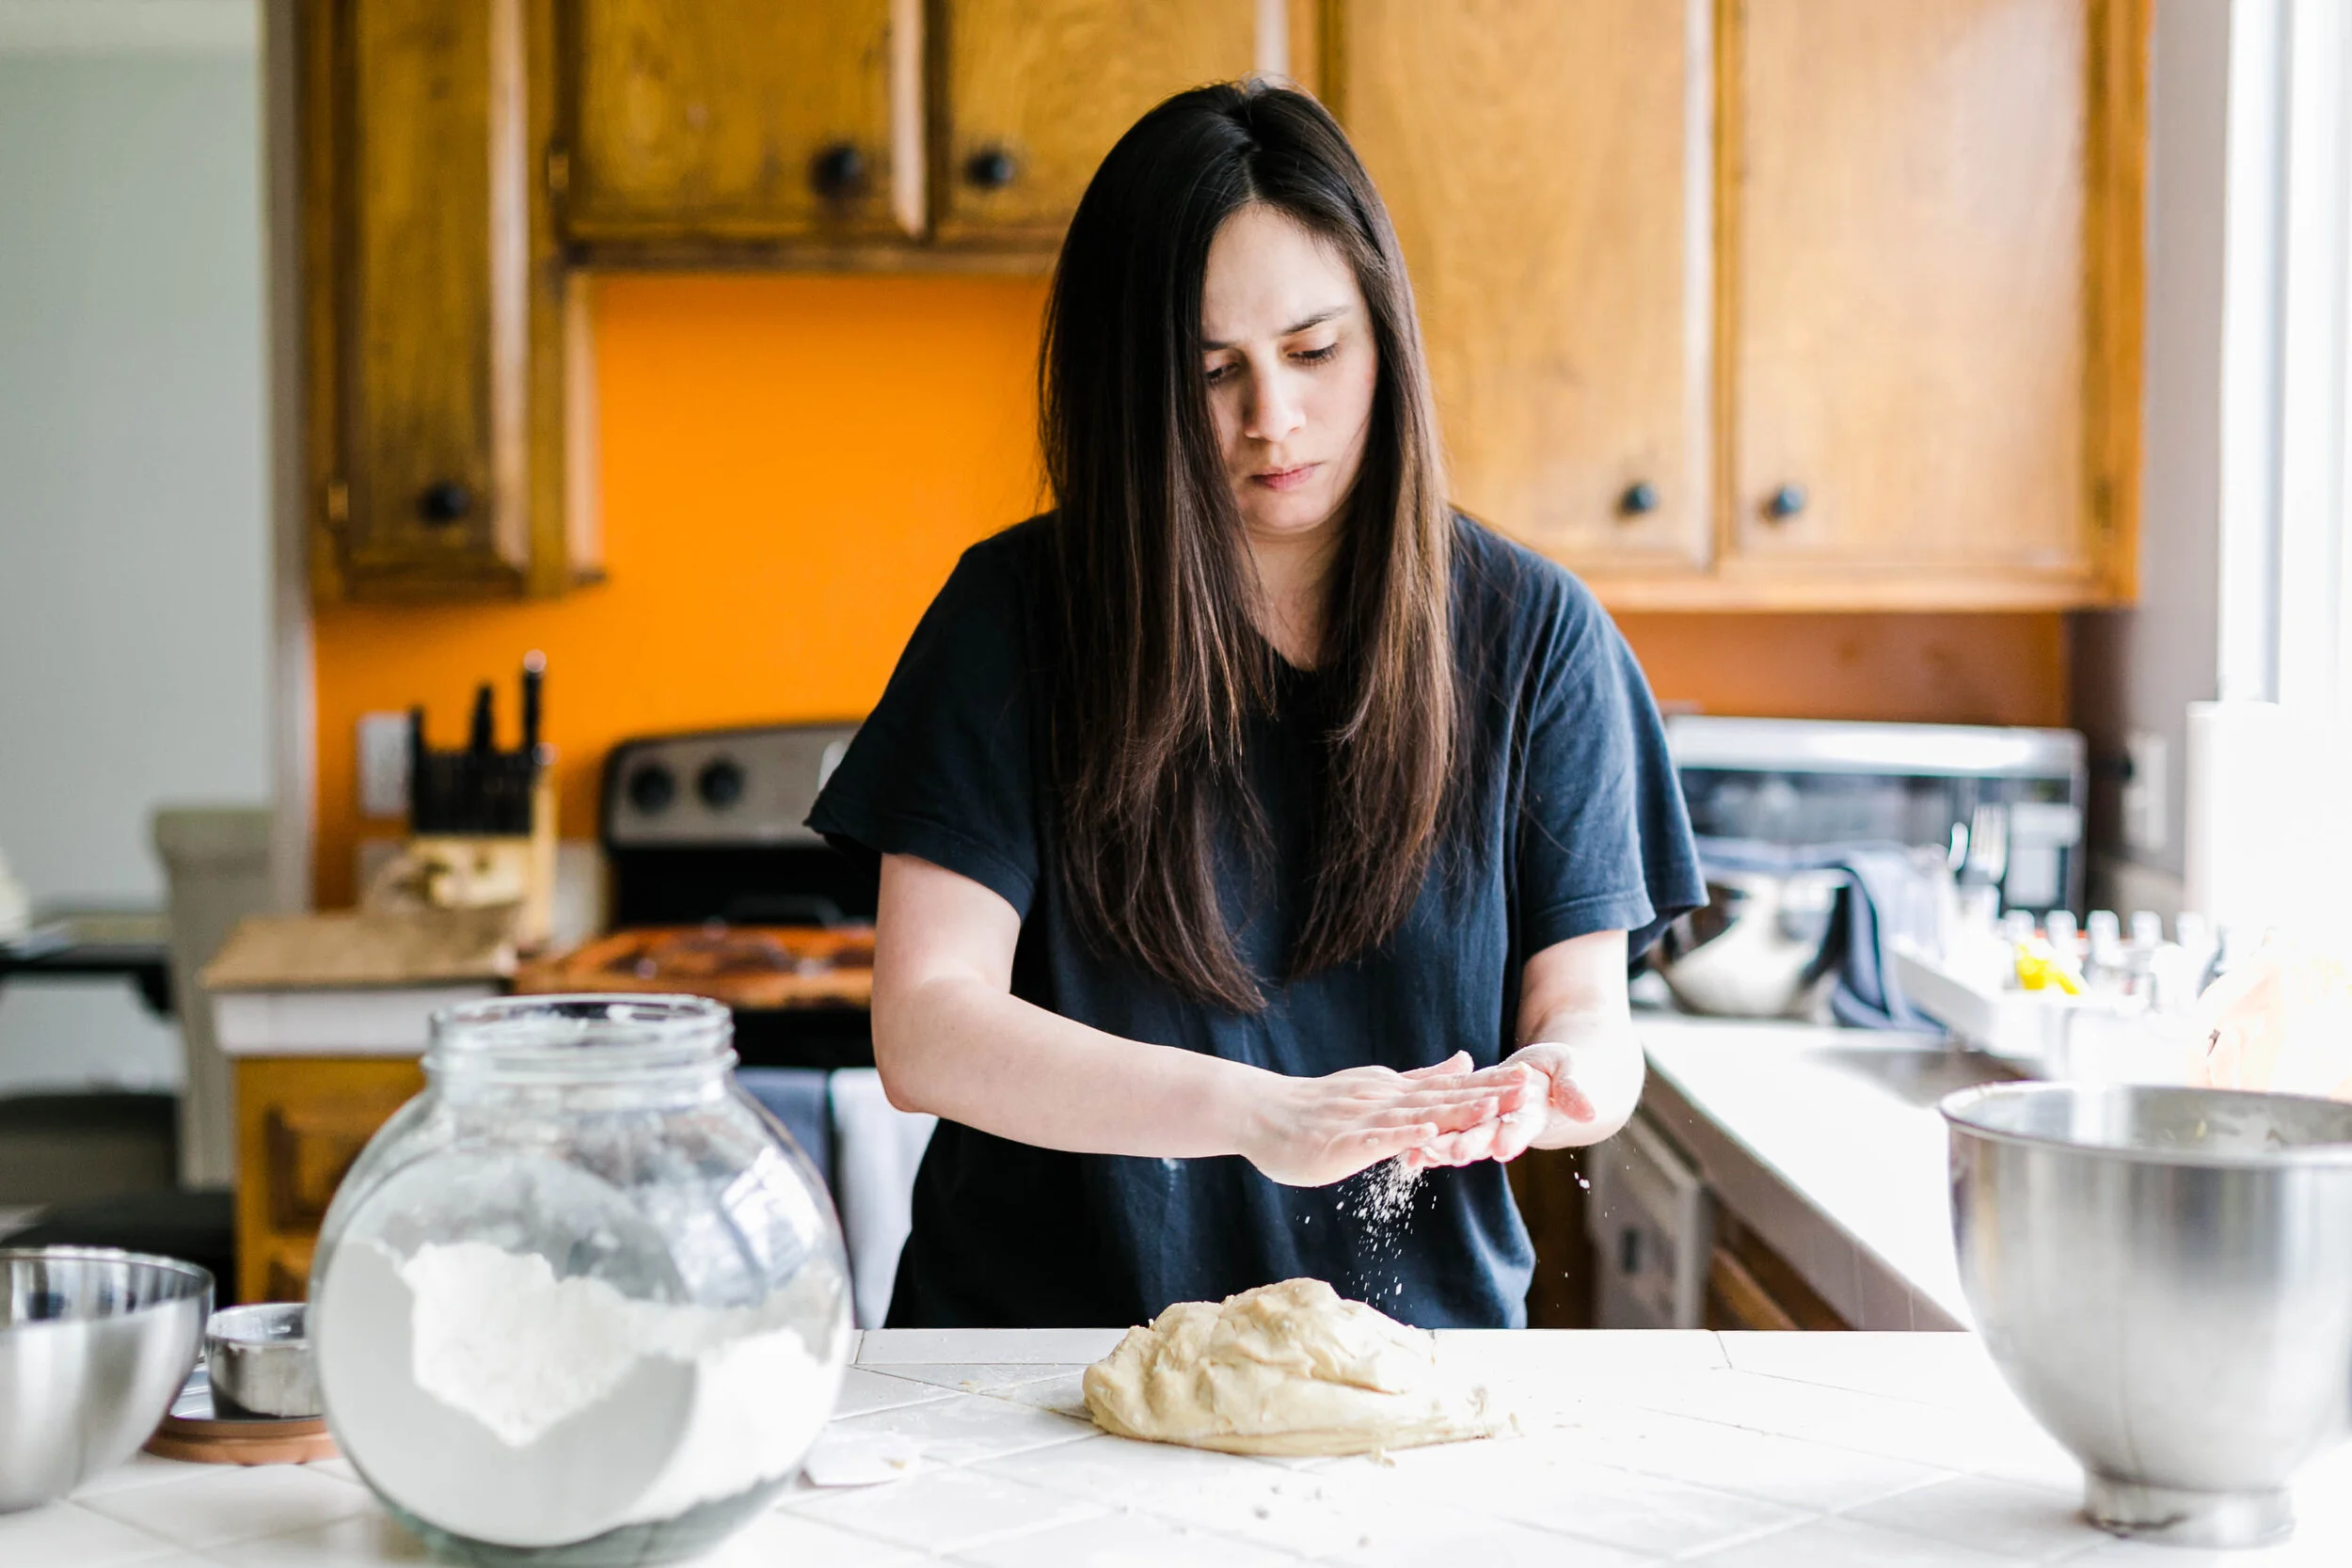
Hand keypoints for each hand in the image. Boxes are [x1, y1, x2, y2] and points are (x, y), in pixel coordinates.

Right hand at [1233, 1055, 1537, 1186]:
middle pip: (1444, 1098)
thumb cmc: (1316, 1109)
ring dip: (1456, 1111)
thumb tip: (1466, 1061)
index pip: (1450, 1088)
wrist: (1262, 1114)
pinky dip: (1403, 1135)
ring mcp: (1365, 1118)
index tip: (1529, 1079)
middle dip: (1488, 1094)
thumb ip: (1422, 1078)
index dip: (1490, 1085)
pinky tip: (1428, 1134)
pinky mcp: (1343, 1141)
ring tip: (1492, 1108)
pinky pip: (1376, 1138)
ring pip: (1417, 1115)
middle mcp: (1386, 1099)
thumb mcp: (1378, 1086)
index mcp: (1395, 1091)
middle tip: (1529, 1088)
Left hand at [1402, 1036, 1638, 1168]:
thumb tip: (1589, 1111)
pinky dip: (1429, 1140)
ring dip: (1441, 1146)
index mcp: (1533, 1115)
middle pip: (1486, 1137)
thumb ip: (1575, 1090)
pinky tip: (1408, 1150)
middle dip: (1469, 1145)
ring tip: (1420, 1152)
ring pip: (1460, 1136)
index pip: (1523, 1126)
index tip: (1503, 1147)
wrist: (1546, 1077)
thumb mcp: (1572, 1072)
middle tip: (1453, 1154)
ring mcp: (1484, 1124)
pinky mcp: (1467, 1117)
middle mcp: (1505, 1125)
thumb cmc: (1564, 1071)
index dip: (1513, 1136)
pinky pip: (1446, 1129)